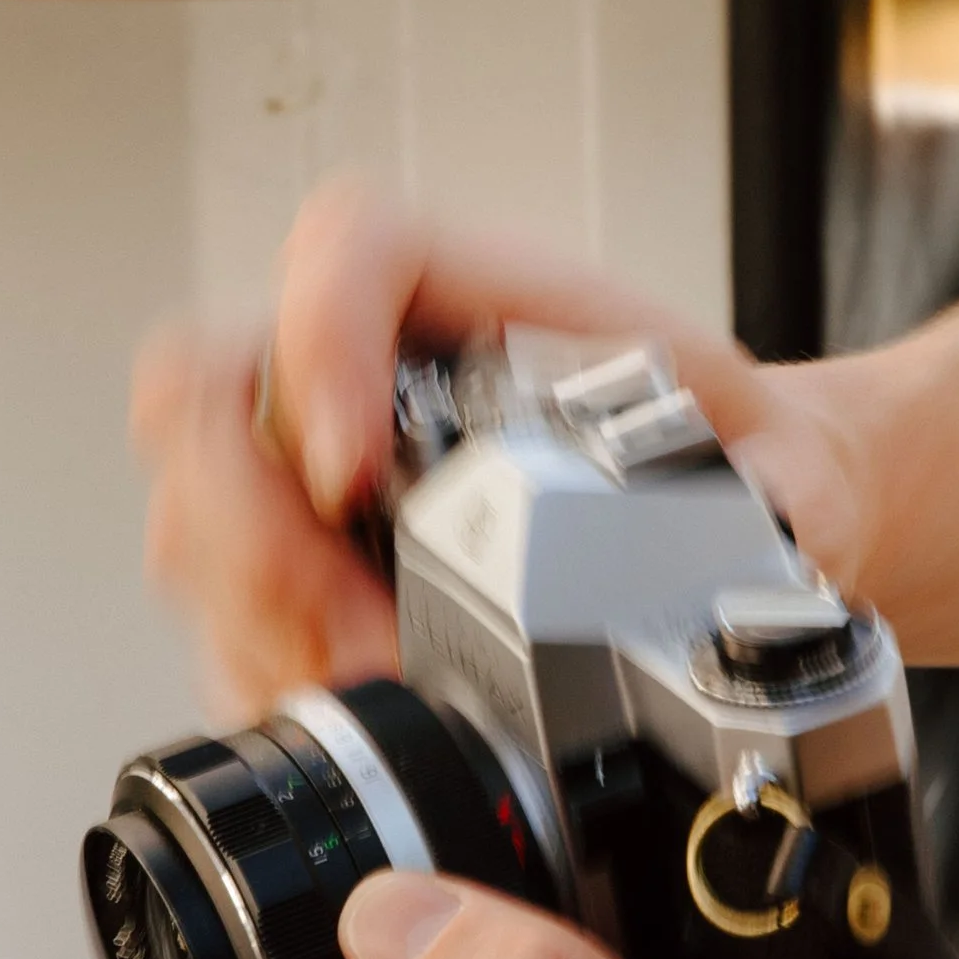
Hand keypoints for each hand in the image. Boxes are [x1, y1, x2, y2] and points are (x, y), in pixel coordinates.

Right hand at [131, 173, 868, 720]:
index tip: (354, 467)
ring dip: (263, 618)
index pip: (345, 248)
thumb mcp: (766, 447)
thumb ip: (746, 477)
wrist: (738, 505)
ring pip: (192, 517)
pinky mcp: (300, 568)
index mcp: (461, 293)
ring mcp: (308, 466)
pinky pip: (219, 614)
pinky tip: (349, 711)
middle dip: (262, 536)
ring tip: (376, 681)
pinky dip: (269, 672)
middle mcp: (360, 366)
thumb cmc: (723, 448)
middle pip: (210, 397)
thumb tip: (723, 543)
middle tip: (360, 626)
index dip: (318, 347)